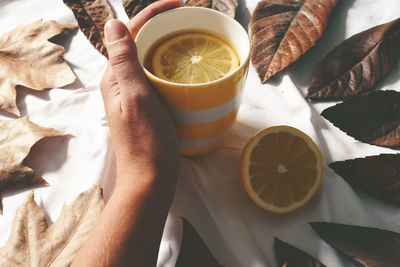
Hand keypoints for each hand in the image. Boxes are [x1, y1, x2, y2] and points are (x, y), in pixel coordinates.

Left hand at [101, 0, 180, 187]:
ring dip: (167, 45)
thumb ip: (123, 61)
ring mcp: (135, 96)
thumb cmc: (146, 141)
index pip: (130, 34)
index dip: (152, 14)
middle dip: (162, 26)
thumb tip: (112, 23)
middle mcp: (122, 83)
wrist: (150, 177)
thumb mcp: (136, 97)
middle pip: (140, 44)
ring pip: (150, 60)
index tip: (178, 3)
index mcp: (115, 77)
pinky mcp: (148, 107)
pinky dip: (171, 66)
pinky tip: (186, 69)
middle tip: (189, 20)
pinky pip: (158, 77)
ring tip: (190, 39)